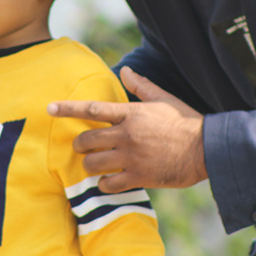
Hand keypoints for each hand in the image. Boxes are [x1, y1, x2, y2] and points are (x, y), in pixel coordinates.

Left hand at [47, 66, 206, 192]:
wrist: (206, 149)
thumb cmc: (185, 122)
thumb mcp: (163, 100)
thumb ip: (141, 86)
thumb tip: (124, 71)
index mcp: (131, 114)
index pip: (92, 109)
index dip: (68, 109)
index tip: (50, 108)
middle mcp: (127, 134)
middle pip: (86, 140)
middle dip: (80, 144)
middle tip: (83, 147)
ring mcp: (131, 157)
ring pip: (92, 163)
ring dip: (89, 165)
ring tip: (95, 164)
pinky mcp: (139, 177)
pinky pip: (108, 184)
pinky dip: (104, 184)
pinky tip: (108, 181)